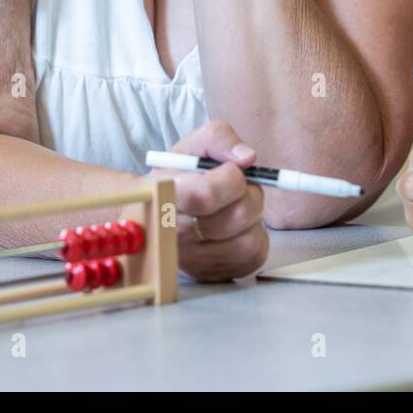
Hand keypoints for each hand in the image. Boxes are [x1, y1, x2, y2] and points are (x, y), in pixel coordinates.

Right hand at [140, 120, 269, 281]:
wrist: (159, 209)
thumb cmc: (179, 174)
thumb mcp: (193, 145)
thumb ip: (220, 138)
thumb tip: (247, 158)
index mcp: (166, 197)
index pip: (206, 195)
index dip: (230, 178)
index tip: (229, 170)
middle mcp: (174, 236)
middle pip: (237, 216)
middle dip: (247, 193)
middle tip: (234, 188)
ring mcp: (194, 261)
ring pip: (248, 239)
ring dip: (252, 217)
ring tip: (232, 208)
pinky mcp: (215, 273)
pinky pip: (253, 255)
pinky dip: (254, 236)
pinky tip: (236, 227)